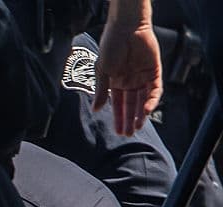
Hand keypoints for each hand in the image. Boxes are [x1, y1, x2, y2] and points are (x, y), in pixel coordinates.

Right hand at [93, 5, 161, 135]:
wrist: (126, 28)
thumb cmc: (110, 46)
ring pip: (143, 100)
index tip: (117, 132)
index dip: (118, 118)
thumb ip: (101, 91)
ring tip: (137, 127)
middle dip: (129, 119)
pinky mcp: (154, 71)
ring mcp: (142, 77)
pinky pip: (154, 90)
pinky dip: (151, 101)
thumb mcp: (102, 71)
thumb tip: (96, 110)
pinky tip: (146, 110)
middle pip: (131, 105)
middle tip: (127, 134)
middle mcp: (129, 81)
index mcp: (115, 82)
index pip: (118, 104)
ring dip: (140, 114)